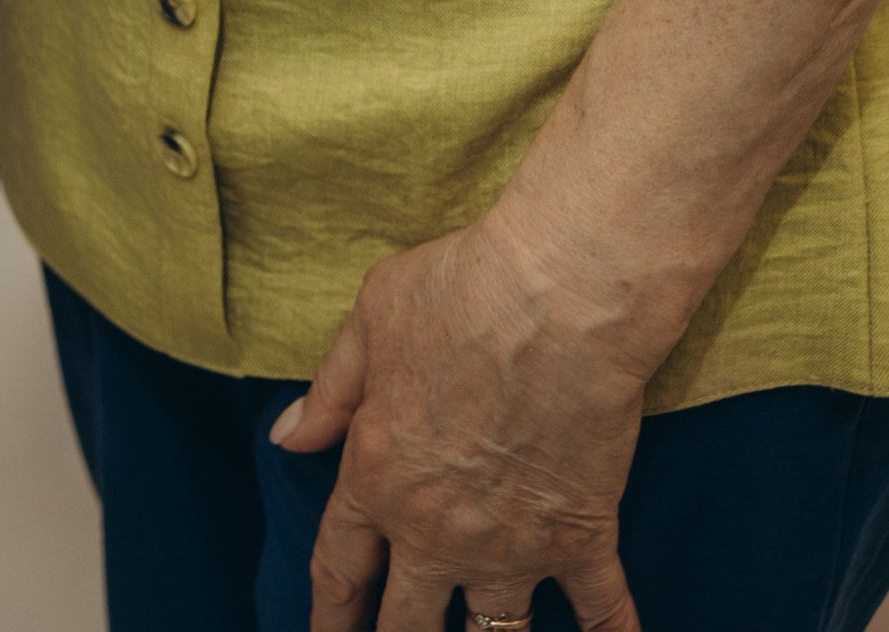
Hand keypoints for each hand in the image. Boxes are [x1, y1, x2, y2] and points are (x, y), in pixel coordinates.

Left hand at [268, 223, 644, 631]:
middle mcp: (437, 532)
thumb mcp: (370, 319)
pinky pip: (601, 613)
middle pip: (407, 624)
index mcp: (378, 478)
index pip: (339, 569)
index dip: (329, 615)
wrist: (562, 294)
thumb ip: (329, 391)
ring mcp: (511, 545)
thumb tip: (287, 438)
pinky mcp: (581, 539)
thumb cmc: (460, 291)